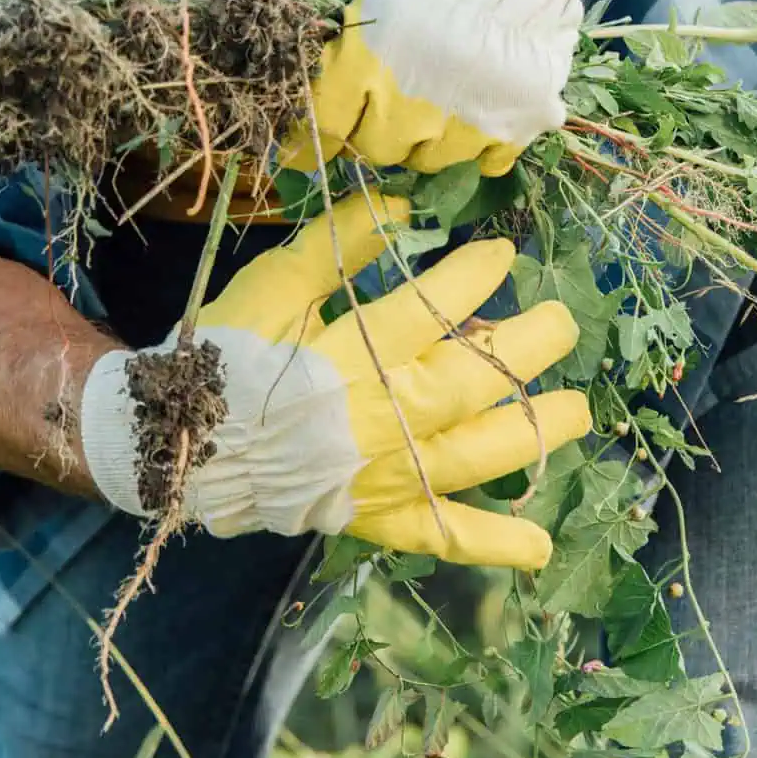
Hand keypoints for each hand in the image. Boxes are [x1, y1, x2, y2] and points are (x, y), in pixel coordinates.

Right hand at [78, 191, 591, 568]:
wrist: (179, 444)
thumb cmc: (225, 359)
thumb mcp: (272, 290)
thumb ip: (336, 249)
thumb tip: (402, 209)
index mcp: (350, 358)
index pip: (432, 311)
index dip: (475, 277)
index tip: (502, 253)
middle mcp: (380, 420)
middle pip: (475, 382)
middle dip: (528, 345)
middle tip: (561, 321)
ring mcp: (385, 475)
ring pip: (478, 455)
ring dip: (535, 432)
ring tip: (576, 410)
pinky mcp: (377, 517)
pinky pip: (441, 535)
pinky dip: (491, 544)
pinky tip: (540, 549)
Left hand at [292, 0, 616, 176]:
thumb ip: (332, 18)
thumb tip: (302, 56)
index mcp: (367, 61)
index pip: (324, 127)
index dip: (311, 135)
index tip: (308, 140)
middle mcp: (412, 105)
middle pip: (374, 149)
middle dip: (369, 129)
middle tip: (381, 101)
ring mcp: (468, 121)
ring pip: (427, 161)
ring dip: (420, 138)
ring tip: (429, 101)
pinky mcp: (519, 124)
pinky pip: (487, 162)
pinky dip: (477, 145)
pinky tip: (474, 112)